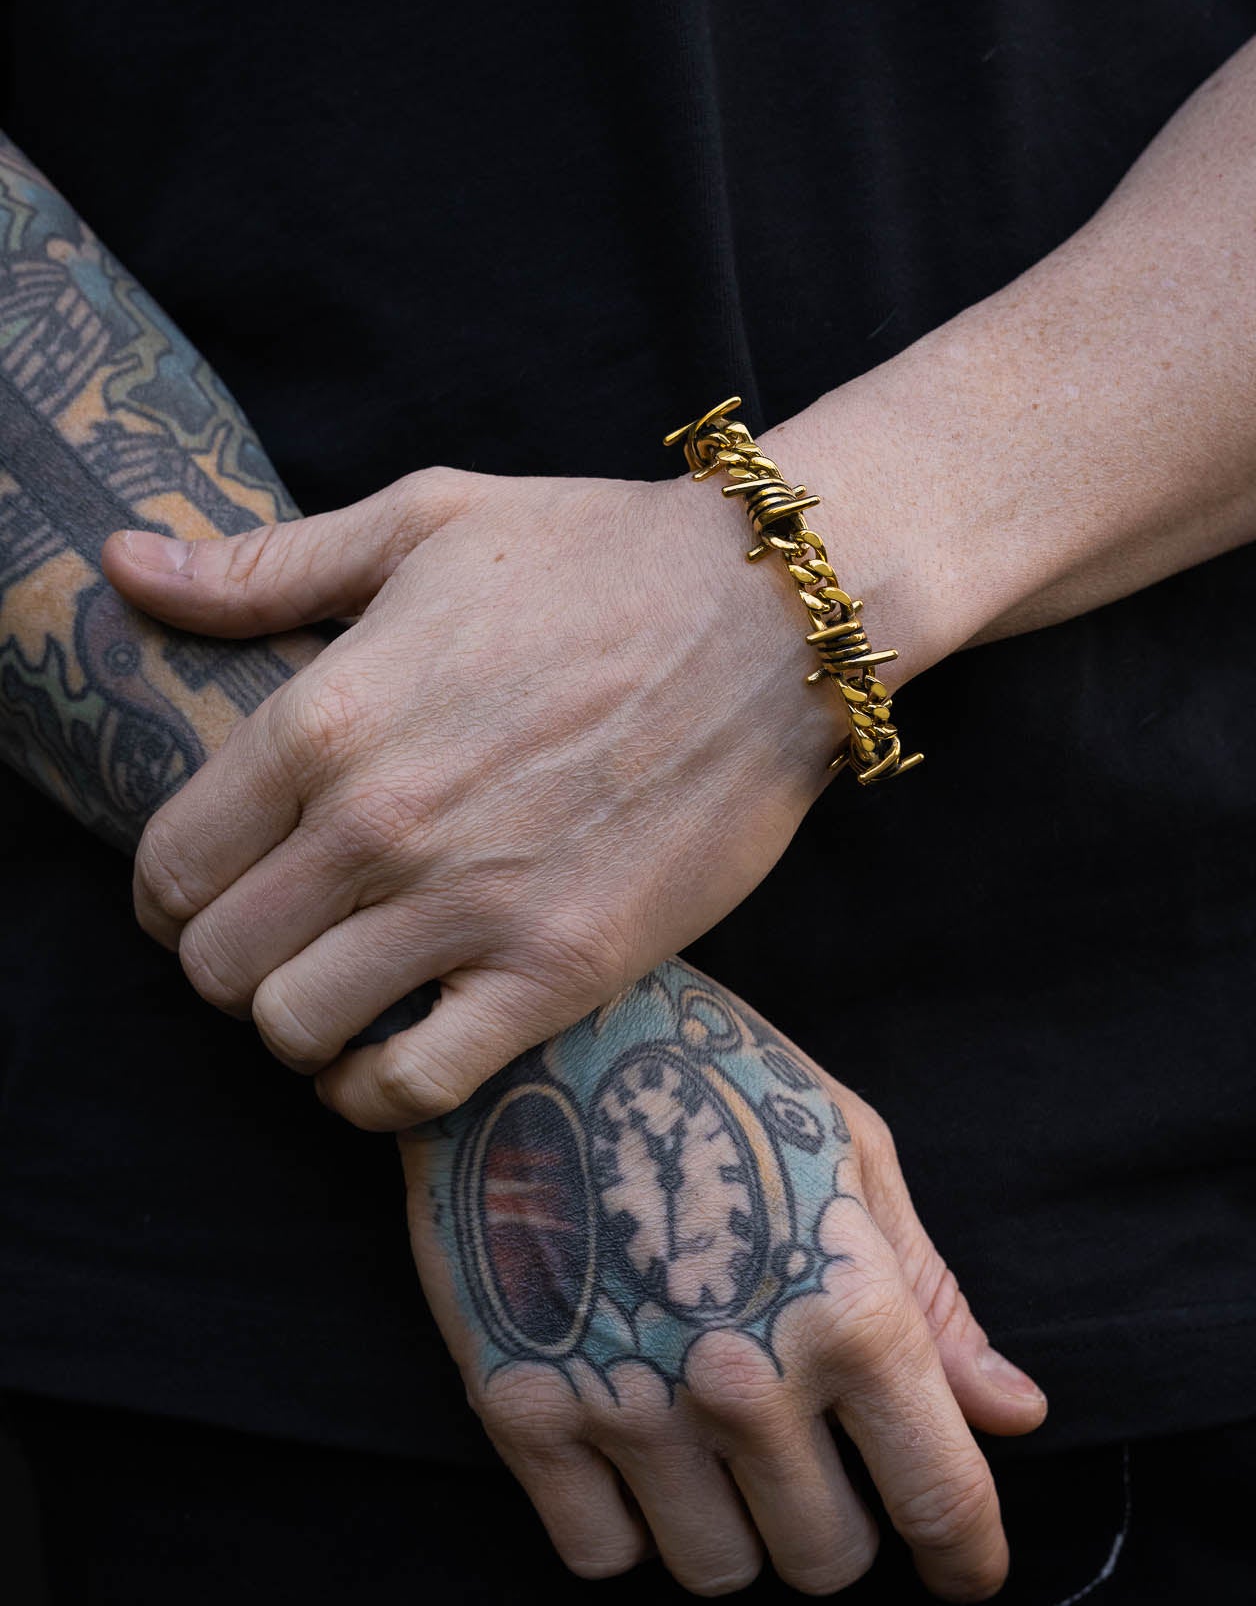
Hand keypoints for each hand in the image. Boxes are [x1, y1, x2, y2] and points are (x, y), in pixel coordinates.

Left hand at [103, 466, 843, 1127]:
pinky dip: (376, 1092)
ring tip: (338, 989)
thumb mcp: (421, 522)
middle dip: (228, 960)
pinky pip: (416, 1087)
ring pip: (296, 1031)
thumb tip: (126, 564)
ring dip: (298, 1025)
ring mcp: (473, 906)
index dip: (172, 891)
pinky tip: (388, 1054)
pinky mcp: (563, 967)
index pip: (173, 862)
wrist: (772, 615)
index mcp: (328, 717)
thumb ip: (263, 567)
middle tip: (278, 937)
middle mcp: (381, 824)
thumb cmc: (599, 556)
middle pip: (219, 963)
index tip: (209, 890)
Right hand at [402, 961, 1045, 1599]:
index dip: (969, 1558)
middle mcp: (747, 1376)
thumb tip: (1014, 1415)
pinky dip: (627, 1523)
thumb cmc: (713, 1073)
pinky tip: (634, 1445)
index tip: (965, 1570)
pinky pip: (597, 1553)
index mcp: (850, 1308)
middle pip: (826, 1560)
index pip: (941, 1501)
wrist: (533, 1026)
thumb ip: (931, 1298)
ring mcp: (627, 1400)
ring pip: (716, 1572)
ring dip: (734, 1529)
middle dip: (840, 1523)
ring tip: (718, 1444)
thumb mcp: (846, 1149)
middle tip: (814, 1457)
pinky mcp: (522, 1407)